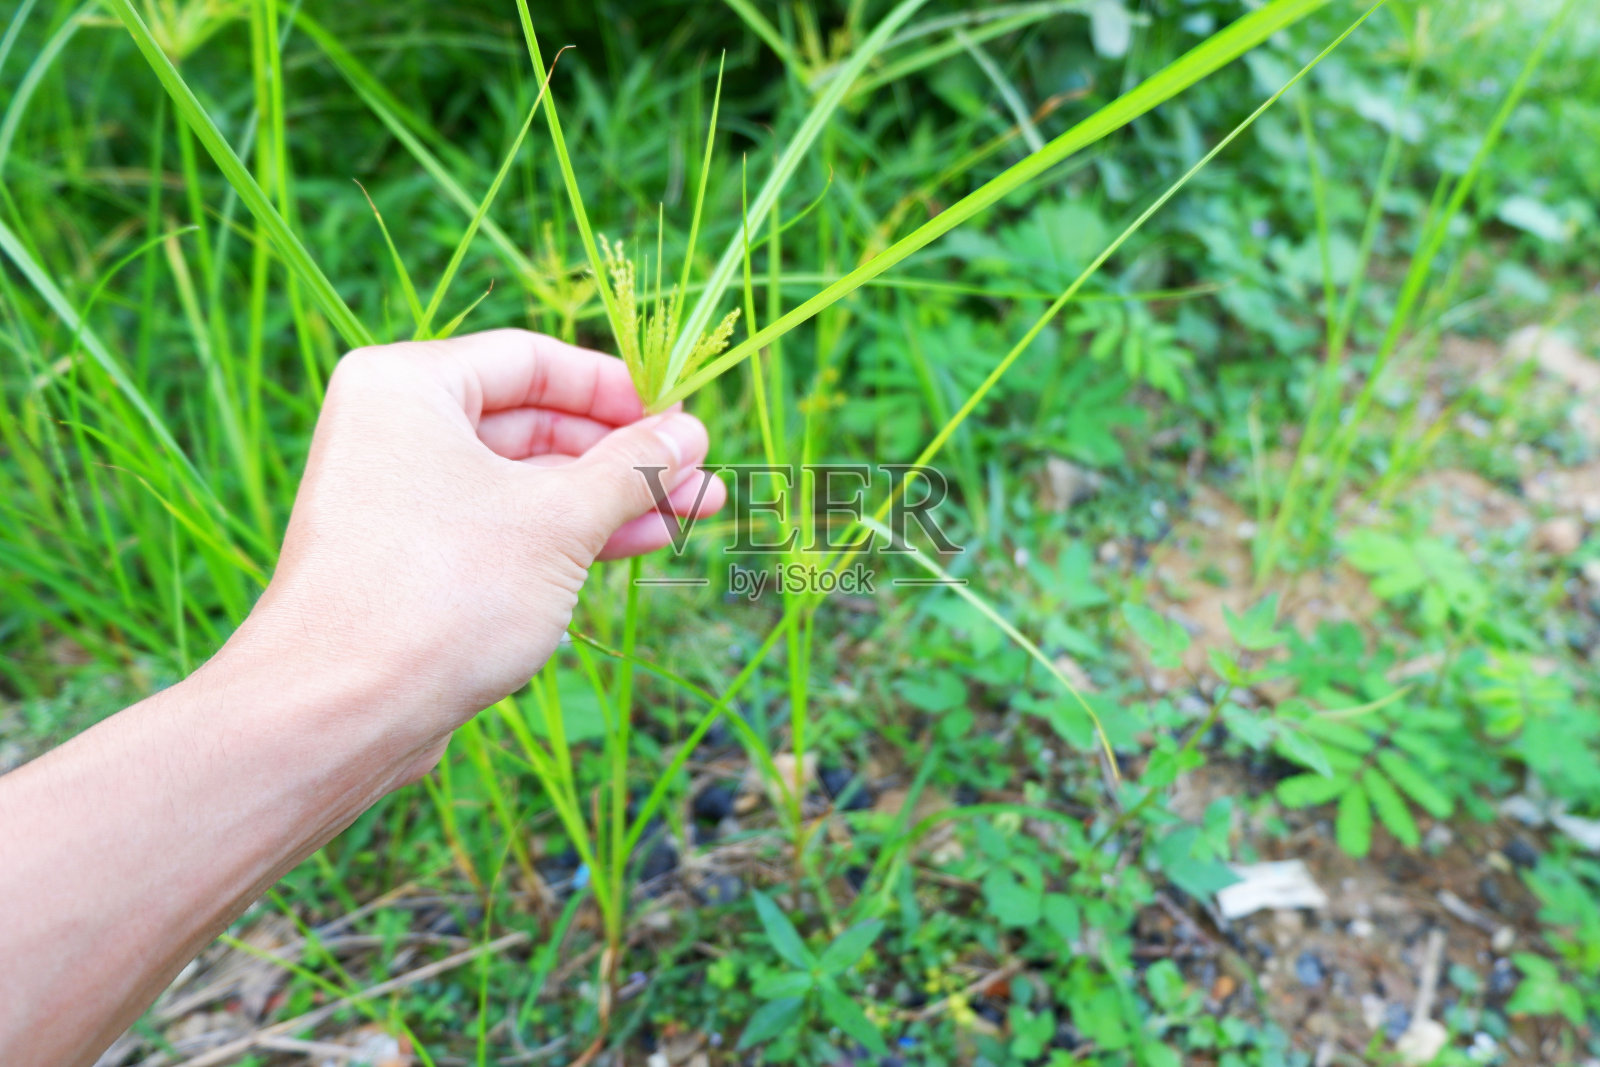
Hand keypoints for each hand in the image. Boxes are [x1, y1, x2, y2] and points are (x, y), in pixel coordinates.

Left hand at [227, 329, 723, 775]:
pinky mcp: (416, 563)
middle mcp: (396, 431)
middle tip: (702, 474)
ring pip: (528, 484)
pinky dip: (570, 536)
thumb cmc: (443, 591)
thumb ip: (631, 468)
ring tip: (696, 511)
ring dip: (612, 499)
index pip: (531, 360)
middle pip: (534, 424)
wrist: (340, 712)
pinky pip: (506, 529)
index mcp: (408, 385)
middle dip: (625, 454)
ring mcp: (404, 501)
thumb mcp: (559, 518)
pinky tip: (641, 543)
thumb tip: (689, 434)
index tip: (681, 417)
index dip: (615, 388)